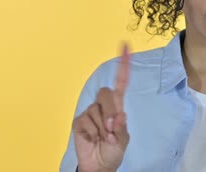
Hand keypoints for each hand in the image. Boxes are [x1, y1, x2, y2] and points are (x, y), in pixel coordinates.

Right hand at [73, 44, 130, 171]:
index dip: (124, 65)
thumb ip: (121, 129)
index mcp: (117, 107)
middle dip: (110, 112)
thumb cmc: (112, 151)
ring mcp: (90, 112)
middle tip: (111, 131)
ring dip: (102, 129)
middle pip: (106, 94)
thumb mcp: (122, 141)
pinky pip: (86, 121)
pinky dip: (92, 133)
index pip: (121, 83)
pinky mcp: (79, 121)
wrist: (98, 166)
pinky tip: (92, 139)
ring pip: (96, 111)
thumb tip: (120, 115)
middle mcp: (104, 106)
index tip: (126, 46)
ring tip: (103, 139)